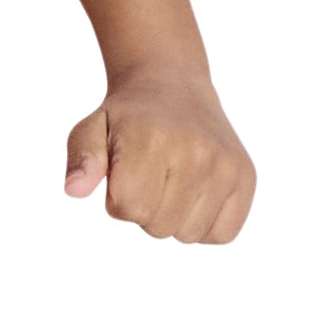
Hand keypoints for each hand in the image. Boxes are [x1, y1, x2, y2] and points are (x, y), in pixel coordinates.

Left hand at [65, 69, 255, 242]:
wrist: (174, 86)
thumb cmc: (127, 117)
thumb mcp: (91, 129)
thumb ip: (81, 160)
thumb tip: (73, 190)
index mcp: (153, 139)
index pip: (129, 208)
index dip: (119, 200)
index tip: (124, 173)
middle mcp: (196, 150)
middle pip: (159, 226)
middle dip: (145, 211)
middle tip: (151, 175)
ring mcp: (226, 165)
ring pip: (189, 235)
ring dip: (174, 219)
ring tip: (173, 182)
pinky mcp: (246, 177)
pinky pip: (222, 234)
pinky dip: (205, 225)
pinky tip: (196, 195)